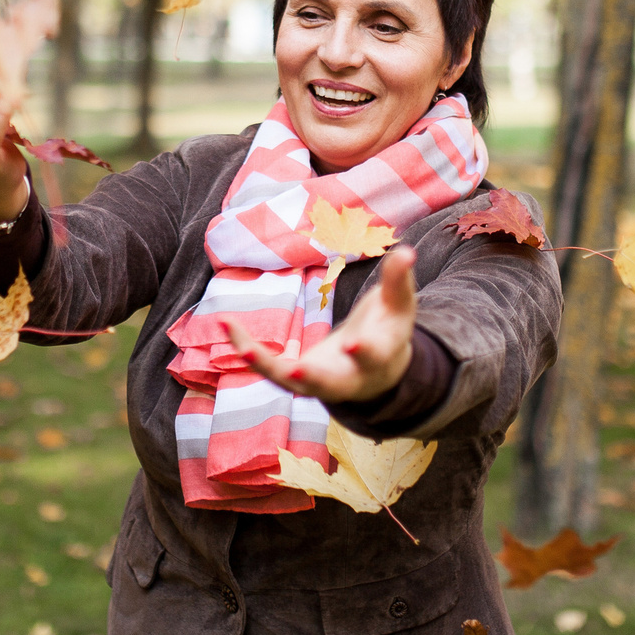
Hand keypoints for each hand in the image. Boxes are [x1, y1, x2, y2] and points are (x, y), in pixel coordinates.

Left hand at [224, 246, 417, 403]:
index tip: (353, 343)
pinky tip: (228, 326)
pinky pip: (270, 369)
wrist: (377, 373)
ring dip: (265, 367)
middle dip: (312, 378)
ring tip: (241, 348)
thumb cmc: (388, 330)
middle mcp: (348, 378)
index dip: (365, 352)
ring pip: (290, 383)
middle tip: (294, 371)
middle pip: (329, 384)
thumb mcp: (399, 305)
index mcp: (378, 358)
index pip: (373, 356)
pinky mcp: (297, 380)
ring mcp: (320, 384)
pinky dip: (248, 351)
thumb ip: (398, 280)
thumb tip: (405, 250)